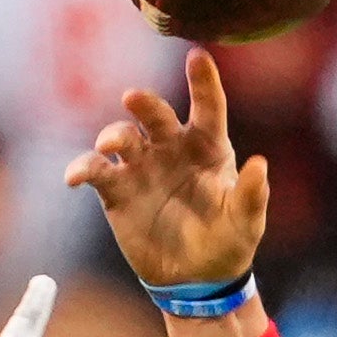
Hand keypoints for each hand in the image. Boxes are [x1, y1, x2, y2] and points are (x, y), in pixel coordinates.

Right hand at [61, 49, 269, 290]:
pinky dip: (83, 169)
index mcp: (208, 147)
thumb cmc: (228, 243)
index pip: (207, 107)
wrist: (195, 279)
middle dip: (144, 104)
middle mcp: (172, 147)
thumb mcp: (246, 223)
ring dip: (113, 136)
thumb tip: (260, 164)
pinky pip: (95, 172)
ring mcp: (142, 165)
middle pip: (155, 115)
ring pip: (122, 137)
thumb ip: (253, 195)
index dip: (203, 81)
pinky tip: (75, 176)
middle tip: (133, 99)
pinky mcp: (117, 190)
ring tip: (109, 146)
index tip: (198, 56)